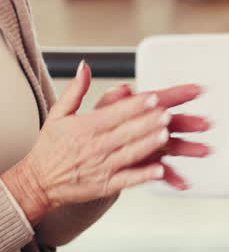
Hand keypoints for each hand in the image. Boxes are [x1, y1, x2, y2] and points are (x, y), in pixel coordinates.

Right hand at [3, 61, 206, 223]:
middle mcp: (95, 146)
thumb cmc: (51, 148)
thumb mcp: (58, 115)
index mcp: (86, 127)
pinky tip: (159, 169)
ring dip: (148, 145)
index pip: (115, 113)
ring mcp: (102, 167)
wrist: (38, 182)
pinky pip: (128, 180)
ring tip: (165, 135)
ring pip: (129, 153)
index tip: (152, 98)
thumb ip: (75, 90)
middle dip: (147, 122)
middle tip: (166, 113)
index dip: (135, 106)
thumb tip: (84, 67)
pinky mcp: (106, 184)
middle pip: (126, 132)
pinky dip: (143, 175)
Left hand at [92, 82, 211, 190]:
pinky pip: (164, 172)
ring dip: (190, 149)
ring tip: (203, 151)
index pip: (162, 101)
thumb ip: (111, 102)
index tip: (196, 90)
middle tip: (204, 123)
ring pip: (174, 146)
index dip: (179, 94)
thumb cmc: (93, 135)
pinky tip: (182, 183)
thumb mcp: (98, 115)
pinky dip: (174, 178)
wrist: (88, 162)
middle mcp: (149, 129)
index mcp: (139, 112)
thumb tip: (122, 89)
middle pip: (173, 123)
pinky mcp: (149, 166)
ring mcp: (152, 148)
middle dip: (190, 123)